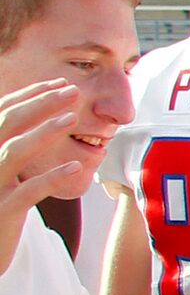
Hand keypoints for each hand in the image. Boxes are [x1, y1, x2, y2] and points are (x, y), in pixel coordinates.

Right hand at [0, 83, 89, 264]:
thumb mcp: (2, 171)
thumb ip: (15, 146)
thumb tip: (44, 115)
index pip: (3, 113)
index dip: (30, 96)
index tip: (59, 83)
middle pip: (8, 124)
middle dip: (40, 104)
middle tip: (72, 91)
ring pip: (14, 153)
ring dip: (43, 133)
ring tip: (72, 119)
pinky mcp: (3, 210)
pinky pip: (29, 192)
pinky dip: (52, 178)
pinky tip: (77, 168)